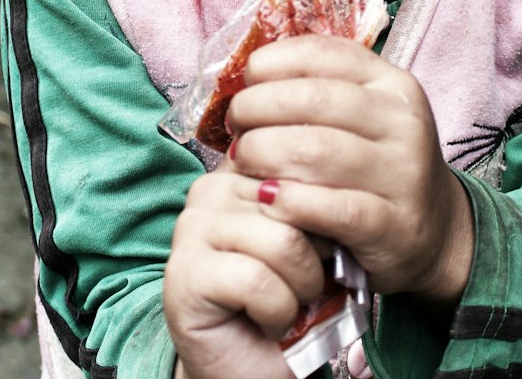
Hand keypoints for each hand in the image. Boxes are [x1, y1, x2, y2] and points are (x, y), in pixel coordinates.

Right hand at [165, 161, 325, 378]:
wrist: (254, 366)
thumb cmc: (289, 298)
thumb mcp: (316, 238)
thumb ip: (318, 202)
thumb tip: (336, 191)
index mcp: (246, 167)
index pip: (303, 163)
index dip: (330, 208)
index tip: (330, 243)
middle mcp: (213, 185)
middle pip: (298, 202)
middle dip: (318, 257)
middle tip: (304, 286)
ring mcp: (193, 225)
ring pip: (284, 241)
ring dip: (301, 288)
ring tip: (287, 303)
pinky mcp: (185, 270)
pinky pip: (258, 281)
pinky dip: (278, 312)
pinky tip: (267, 321)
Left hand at [227, 35, 474, 306]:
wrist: (436, 231)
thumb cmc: (377, 164)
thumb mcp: (363, 116)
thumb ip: (317, 90)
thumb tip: (248, 76)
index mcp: (391, 83)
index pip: (325, 54)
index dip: (274, 62)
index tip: (246, 80)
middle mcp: (403, 121)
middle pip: (315, 100)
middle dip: (259, 107)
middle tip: (235, 126)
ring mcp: (403, 173)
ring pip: (319, 150)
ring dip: (264, 152)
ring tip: (241, 160)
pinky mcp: (394, 224)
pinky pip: (333, 207)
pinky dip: (291, 201)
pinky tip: (265, 198)